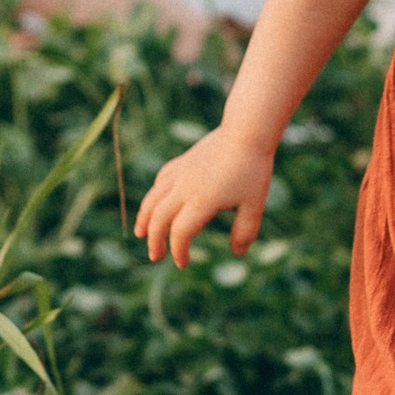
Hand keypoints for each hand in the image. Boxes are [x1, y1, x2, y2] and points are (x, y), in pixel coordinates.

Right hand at [136, 124, 276, 267]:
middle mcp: (185, 188)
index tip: (183, 263)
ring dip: (145, 218)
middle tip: (155, 256)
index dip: (178, 251)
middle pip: (159, 218)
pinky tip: (155, 202)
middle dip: (154, 240)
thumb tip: (237, 253)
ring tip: (140, 233)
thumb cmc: (252, 169)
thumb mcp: (254, 204)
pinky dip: (154, 196)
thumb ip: (245, 231)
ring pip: (154, 199)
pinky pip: (161, 181)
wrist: (245, 132)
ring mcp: (181, 174)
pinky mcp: (182, 162)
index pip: (180, 232)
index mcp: (201, 201)